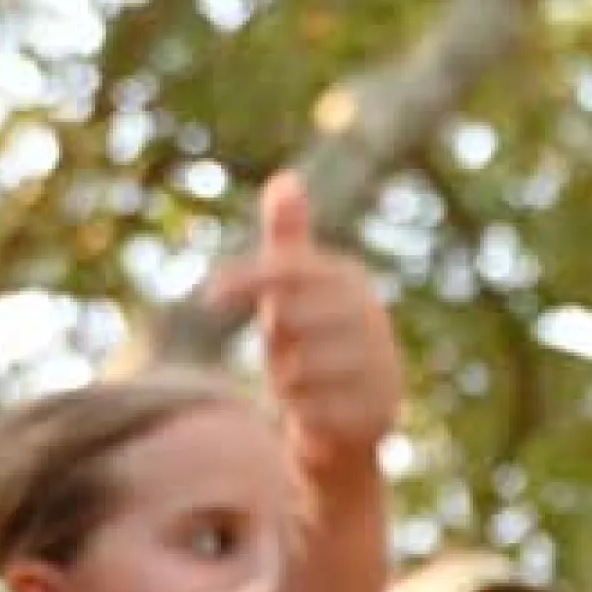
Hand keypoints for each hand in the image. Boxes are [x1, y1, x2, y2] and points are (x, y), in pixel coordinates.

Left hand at [205, 174, 398, 488]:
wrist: (353, 410)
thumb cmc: (311, 335)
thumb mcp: (295, 287)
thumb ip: (288, 236)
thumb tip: (286, 177)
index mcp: (350, 279)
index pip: (291, 268)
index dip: (249, 279)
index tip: (210, 296)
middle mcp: (372, 317)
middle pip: (290, 321)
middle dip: (275, 340)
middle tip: (283, 348)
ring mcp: (381, 364)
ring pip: (298, 370)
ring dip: (285, 380)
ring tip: (300, 380)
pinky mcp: (381, 411)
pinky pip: (314, 411)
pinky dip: (303, 413)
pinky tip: (312, 410)